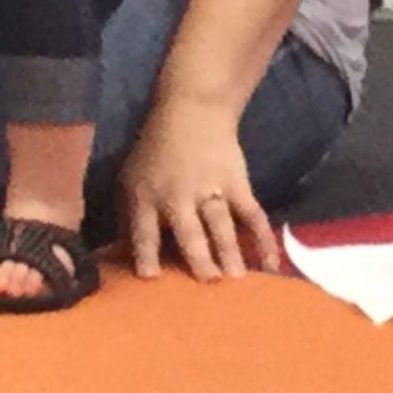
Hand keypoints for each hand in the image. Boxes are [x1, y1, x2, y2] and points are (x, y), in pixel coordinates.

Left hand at [119, 92, 281, 280]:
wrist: (192, 111)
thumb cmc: (155, 152)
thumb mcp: (130, 180)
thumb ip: (129, 219)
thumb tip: (121, 259)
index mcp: (147, 197)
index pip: (144, 230)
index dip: (145, 253)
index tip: (150, 277)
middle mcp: (179, 197)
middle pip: (189, 231)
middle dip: (198, 257)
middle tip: (208, 281)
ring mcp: (211, 191)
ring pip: (221, 225)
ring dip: (230, 251)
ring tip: (237, 278)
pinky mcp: (237, 186)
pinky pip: (253, 216)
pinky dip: (264, 240)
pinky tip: (271, 264)